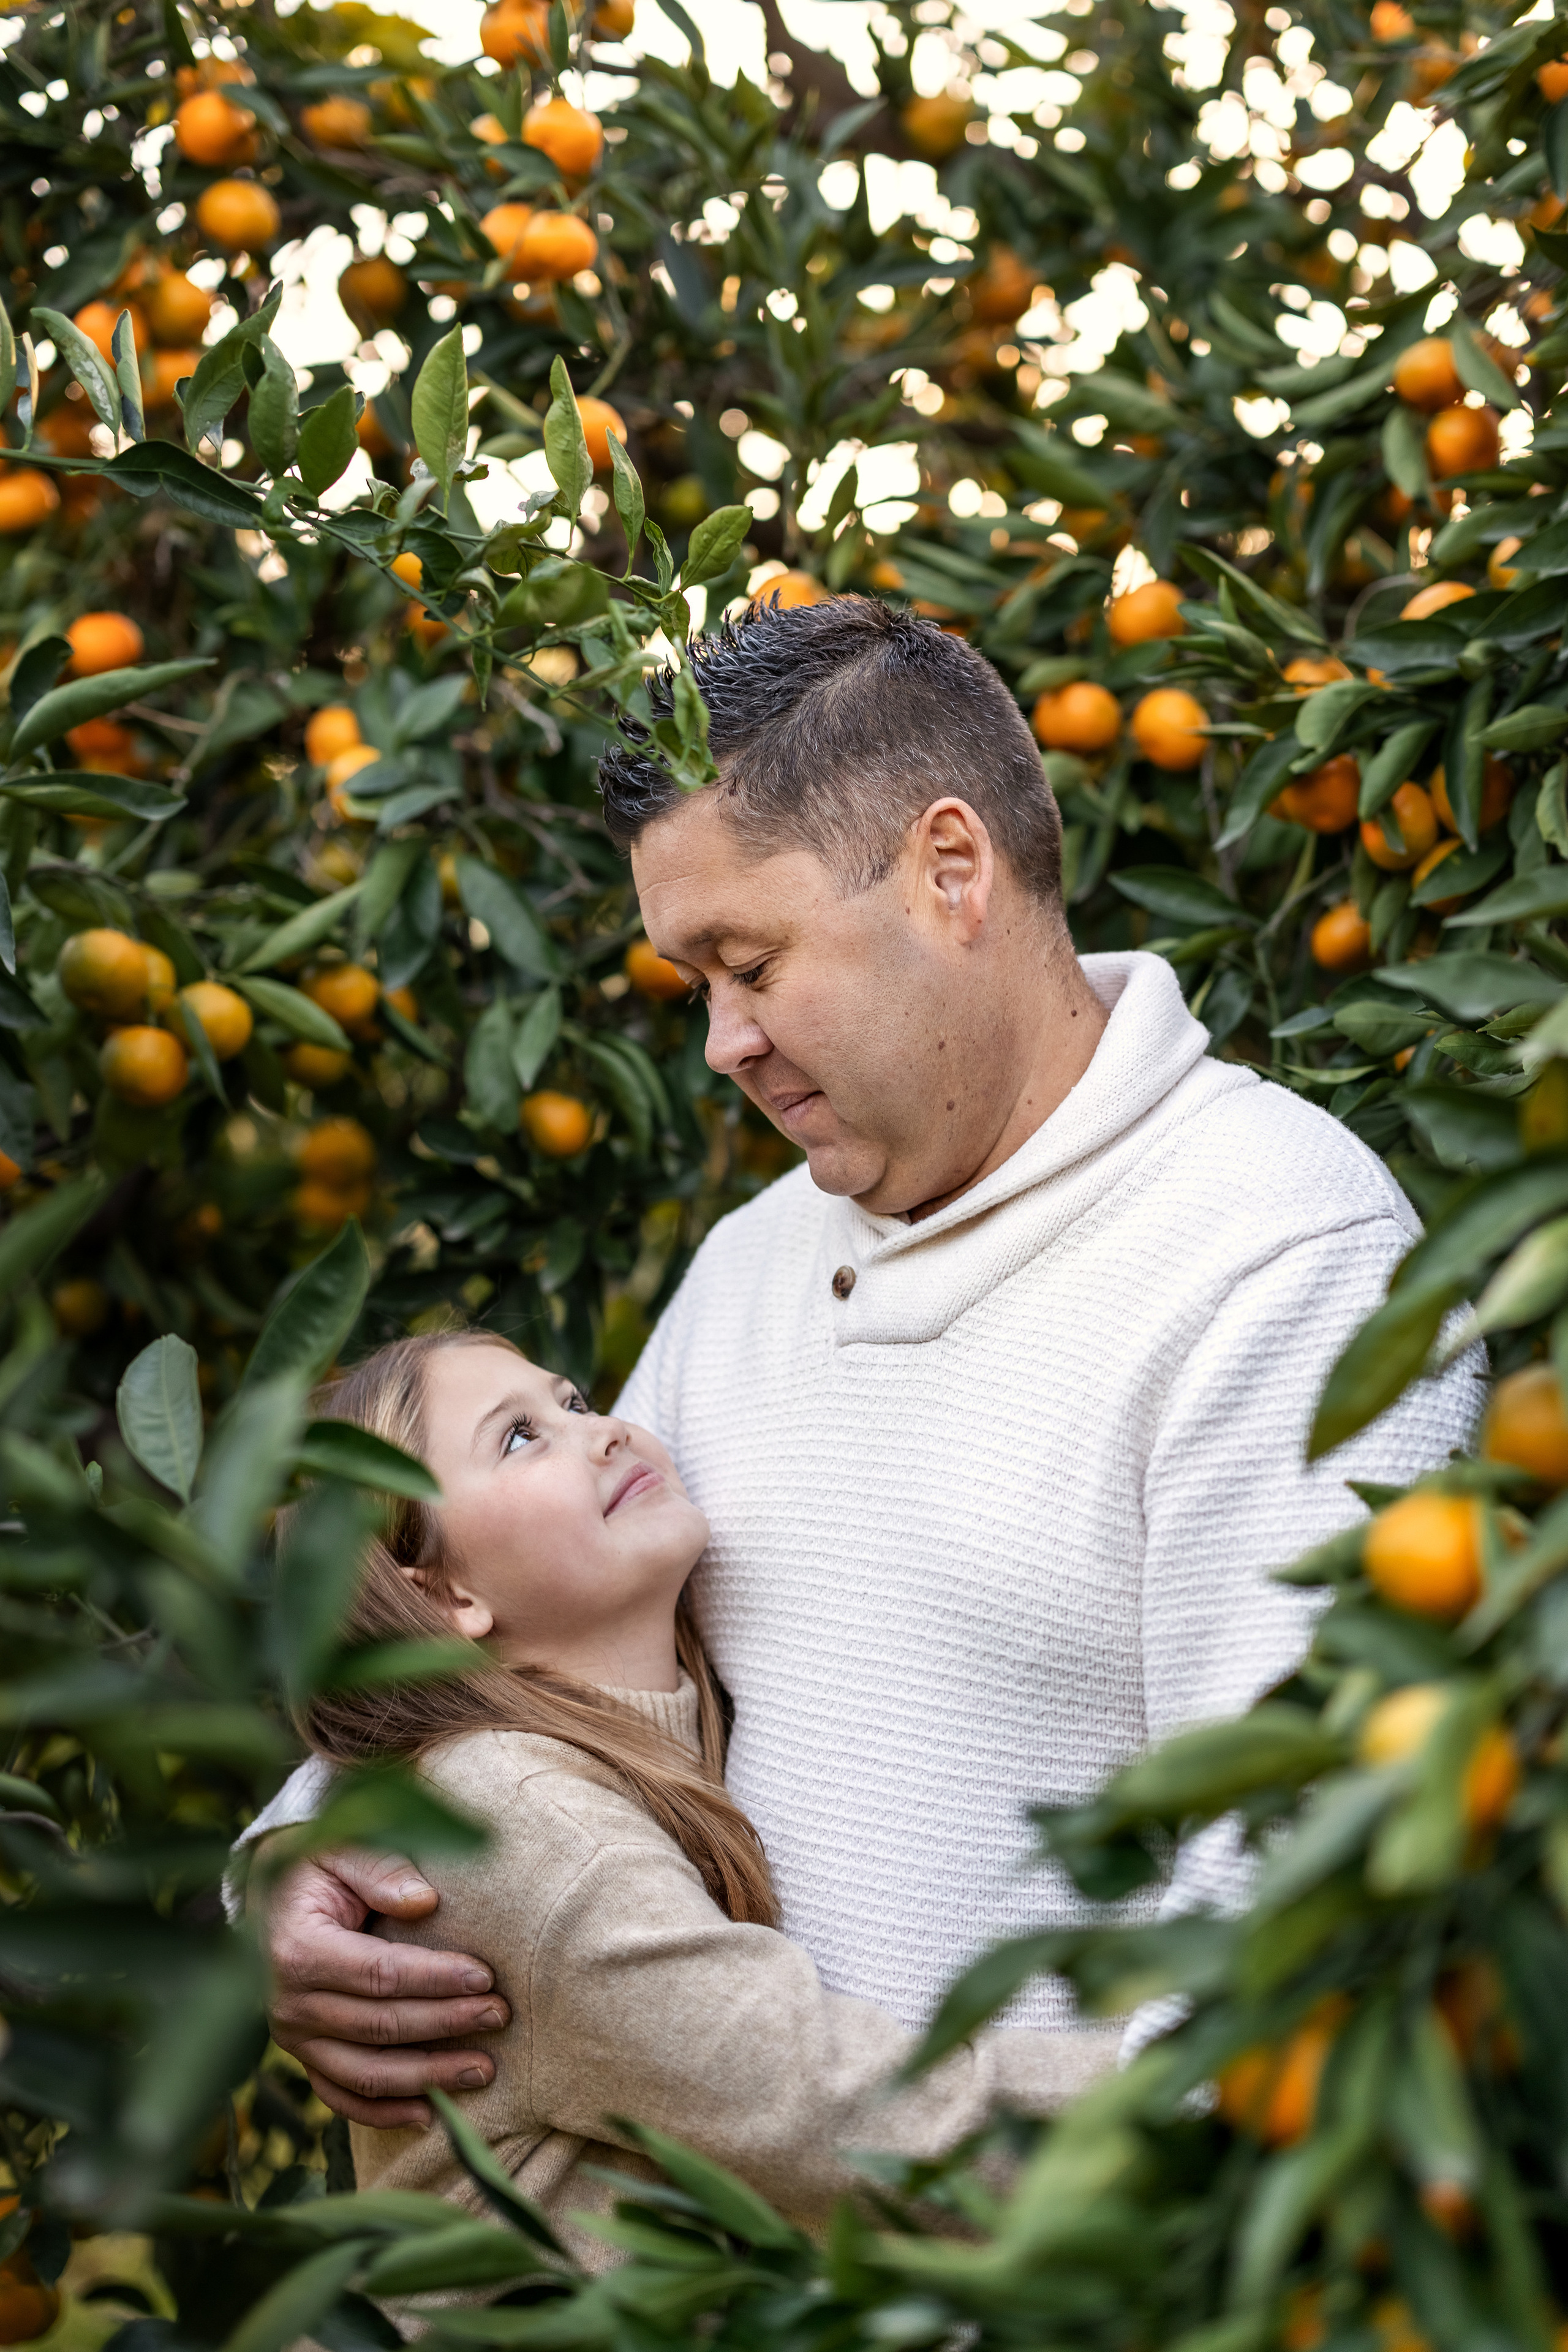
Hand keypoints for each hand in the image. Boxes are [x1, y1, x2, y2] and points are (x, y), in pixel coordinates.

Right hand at [261, 1847, 509, 2128]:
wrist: (268, 1895)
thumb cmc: (315, 1866)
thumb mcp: (341, 1847)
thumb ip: (381, 1870)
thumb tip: (425, 1902)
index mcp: (298, 1950)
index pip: (379, 1973)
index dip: (435, 1978)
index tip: (486, 1977)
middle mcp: (289, 2004)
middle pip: (381, 2025)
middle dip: (446, 2023)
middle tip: (500, 2014)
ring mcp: (293, 2038)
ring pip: (366, 2073)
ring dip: (428, 2077)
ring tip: (483, 2070)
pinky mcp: (303, 2057)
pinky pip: (341, 2096)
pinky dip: (384, 2113)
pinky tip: (430, 2115)